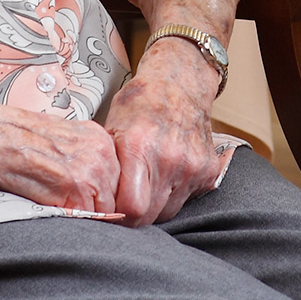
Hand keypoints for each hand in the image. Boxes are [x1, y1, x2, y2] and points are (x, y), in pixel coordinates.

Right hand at [0, 103, 121, 214]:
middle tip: (71, 210)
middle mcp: (100, 151)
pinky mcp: (74, 187)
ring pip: (104, 211)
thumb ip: (82, 159)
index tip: (91, 204)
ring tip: (58, 208)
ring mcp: (90, 169)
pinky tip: (50, 208)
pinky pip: (85, 217)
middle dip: (97, 208)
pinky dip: (70, 221)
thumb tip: (94, 187)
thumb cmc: (11, 136)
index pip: (118, 181)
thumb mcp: (59, 139)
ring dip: (84, 216)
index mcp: (99, 138)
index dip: (104, 197)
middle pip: (115, 197)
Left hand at [103, 51, 230, 226]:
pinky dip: (175, 194)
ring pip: (169, 212)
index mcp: (140, 147)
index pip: (131, 209)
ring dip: (156, 205)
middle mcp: (170, 159)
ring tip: (148, 182)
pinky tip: (167, 174)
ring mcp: (192, 166)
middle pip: (149, 216)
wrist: (180, 83)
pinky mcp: (208, 171)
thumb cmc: (141, 103)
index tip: (113, 208)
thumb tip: (92, 200)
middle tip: (128, 196)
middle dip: (135, 213)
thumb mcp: (110, 127)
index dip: (119, 215)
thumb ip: (105, 167)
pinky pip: (187, 200)